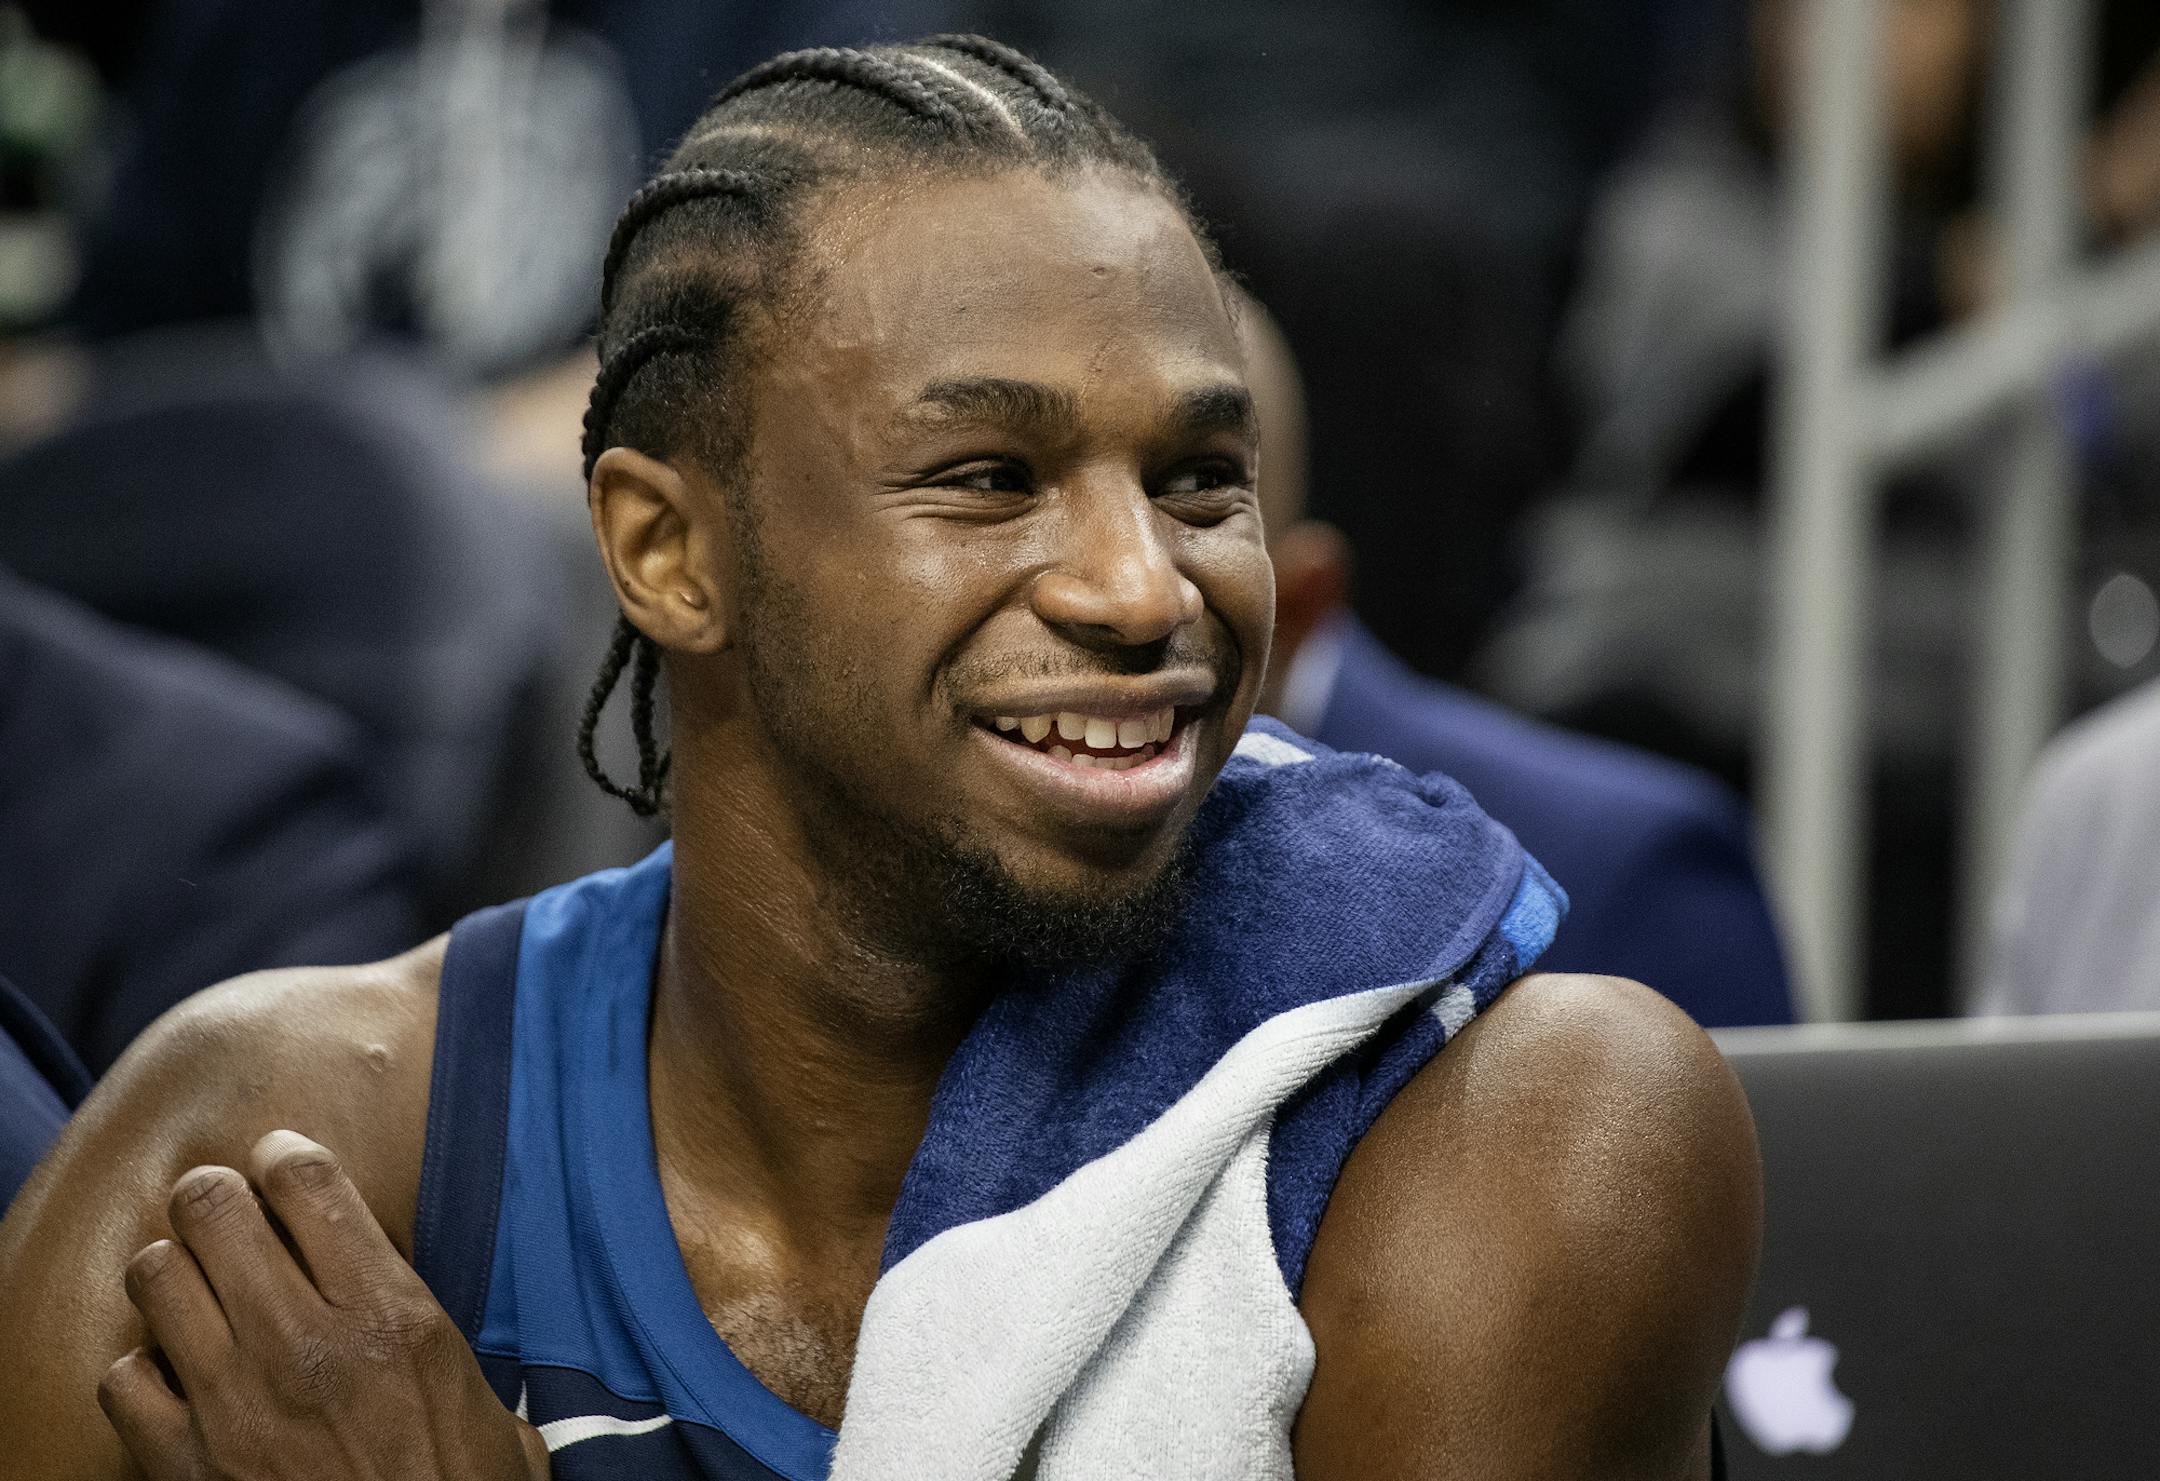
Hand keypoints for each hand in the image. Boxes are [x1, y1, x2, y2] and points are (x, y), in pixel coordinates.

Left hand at [97, 1130, 547, 1479]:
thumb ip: (428, 1327)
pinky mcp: (184, 1463)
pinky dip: (143, 1370)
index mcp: (394, 1317)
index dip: (285, 1154)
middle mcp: (309, 1345)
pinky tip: (176, 1377)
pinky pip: (124, 1376)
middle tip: (226, 1211)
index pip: (309, 1182)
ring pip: (157, 1275)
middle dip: (216, 1196)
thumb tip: (399, 1282)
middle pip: (214, 1207)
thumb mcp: (480, 1396)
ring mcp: (236, 1403)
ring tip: (196, 1287)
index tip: (280, 1161)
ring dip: (175, 1272)